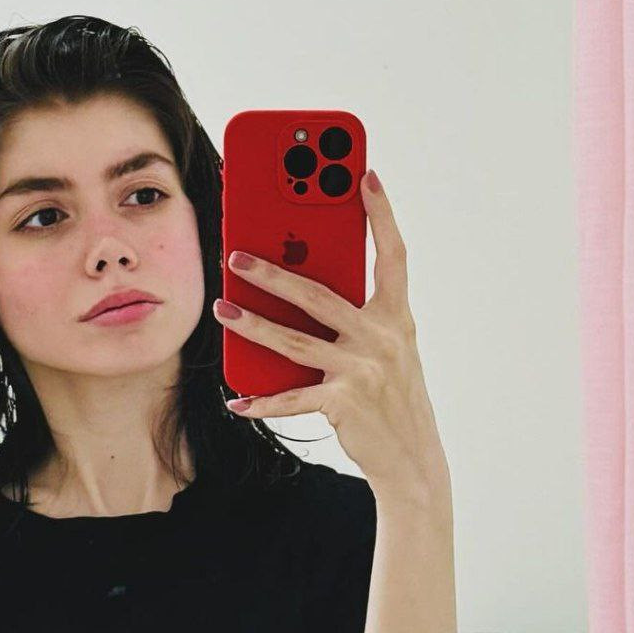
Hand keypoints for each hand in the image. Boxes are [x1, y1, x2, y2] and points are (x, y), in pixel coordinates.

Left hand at [215, 169, 448, 495]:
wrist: (412, 458)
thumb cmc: (392, 395)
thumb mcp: (387, 348)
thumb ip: (357, 316)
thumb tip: (304, 284)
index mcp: (396, 316)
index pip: (392, 255)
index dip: (380, 214)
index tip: (365, 173)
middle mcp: (382, 338)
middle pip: (320, 295)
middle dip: (275, 272)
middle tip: (236, 254)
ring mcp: (363, 371)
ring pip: (295, 342)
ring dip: (252, 324)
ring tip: (221, 308)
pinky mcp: (344, 404)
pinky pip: (292, 400)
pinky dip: (261, 401)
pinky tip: (236, 399)